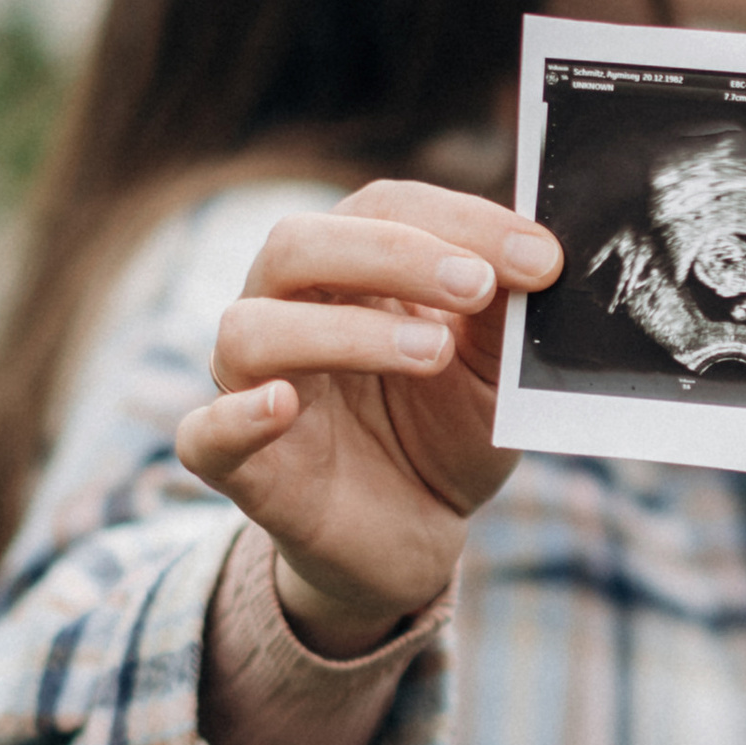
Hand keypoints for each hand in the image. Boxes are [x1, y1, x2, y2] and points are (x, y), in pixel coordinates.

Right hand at [175, 182, 560, 651]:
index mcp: (347, 270)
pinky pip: (204, 432)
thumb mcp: (494, 374)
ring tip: (433, 354)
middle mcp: (285, 310)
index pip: (383, 208)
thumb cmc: (445, 432)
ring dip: (344, 332)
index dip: (460, 221)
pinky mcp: (235, 464)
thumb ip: (503, 318)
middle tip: (477, 286)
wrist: (415, 536)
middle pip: (297, 244)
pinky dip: (237, 416)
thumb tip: (539, 256)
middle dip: (394, 254)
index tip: (541, 258)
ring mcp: (250, 384)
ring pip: (250, 329)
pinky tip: (282, 406)